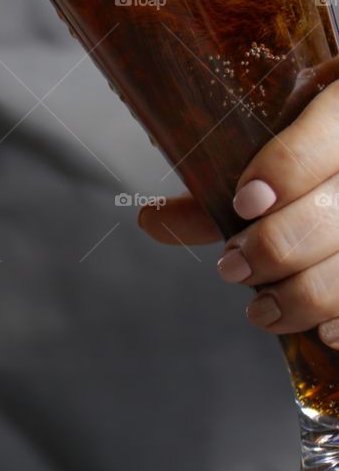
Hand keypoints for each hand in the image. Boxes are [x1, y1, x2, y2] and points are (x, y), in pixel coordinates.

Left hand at [138, 80, 338, 347]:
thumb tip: (149, 222)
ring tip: (262, 310)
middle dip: (275, 248)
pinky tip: (325, 332)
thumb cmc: (312, 145)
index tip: (243, 202)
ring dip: (303, 297)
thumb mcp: (274, 138)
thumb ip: (222, 179)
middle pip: (336, 213)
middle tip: (231, 266)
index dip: (283, 174)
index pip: (326, 140)